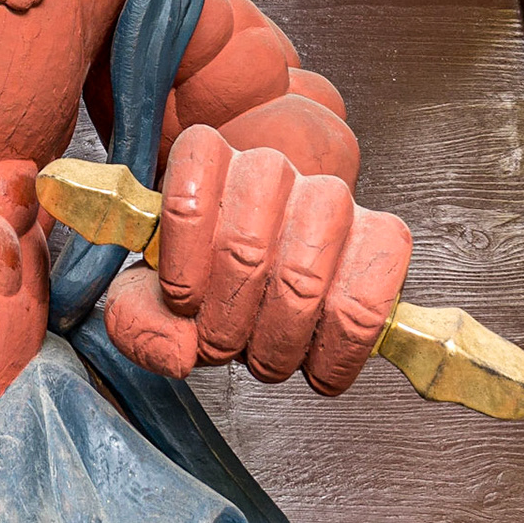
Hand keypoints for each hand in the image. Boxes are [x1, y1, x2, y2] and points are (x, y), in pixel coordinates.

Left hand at [102, 125, 410, 391]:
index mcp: (205, 158)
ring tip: (266, 357)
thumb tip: (178, 352)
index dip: (182, 274)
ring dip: (277, 344)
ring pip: (302, 282)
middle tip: (222, 347)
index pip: (186, 203)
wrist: (264, 270)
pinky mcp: (383, 236)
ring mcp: (330, 196)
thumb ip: (140, 322)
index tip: (183, 304)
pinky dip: (336, 353)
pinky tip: (316, 365)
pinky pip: (365, 305)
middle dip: (227, 325)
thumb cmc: (206, 278)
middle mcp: (268, 167)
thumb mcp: (150, 297)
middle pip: (244, 251)